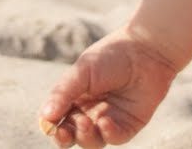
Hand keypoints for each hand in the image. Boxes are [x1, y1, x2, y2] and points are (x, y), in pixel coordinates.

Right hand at [37, 28, 178, 146]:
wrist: (146, 51)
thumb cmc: (111, 56)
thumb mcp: (82, 71)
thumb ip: (63, 93)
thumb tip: (45, 117)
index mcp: (75, 96)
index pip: (57, 118)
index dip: (51, 126)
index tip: (49, 125)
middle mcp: (90, 110)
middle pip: (71, 134)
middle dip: (64, 137)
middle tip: (64, 133)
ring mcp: (109, 119)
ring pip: (91, 141)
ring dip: (85, 136)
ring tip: (86, 122)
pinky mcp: (128, 125)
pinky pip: (114, 138)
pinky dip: (107, 133)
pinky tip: (106, 121)